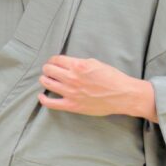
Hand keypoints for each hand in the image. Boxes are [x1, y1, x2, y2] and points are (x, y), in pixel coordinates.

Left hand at [37, 55, 157, 121]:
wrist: (123, 95)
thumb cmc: (112, 78)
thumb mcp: (95, 63)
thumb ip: (79, 63)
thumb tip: (67, 64)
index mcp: (77, 65)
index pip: (56, 59)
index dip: (53, 60)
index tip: (53, 62)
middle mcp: (72, 78)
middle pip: (49, 70)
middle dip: (47, 68)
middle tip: (49, 70)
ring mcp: (70, 92)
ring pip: (47, 83)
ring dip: (44, 79)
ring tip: (46, 79)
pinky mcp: (72, 105)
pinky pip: (51, 103)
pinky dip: (43, 99)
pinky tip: (42, 96)